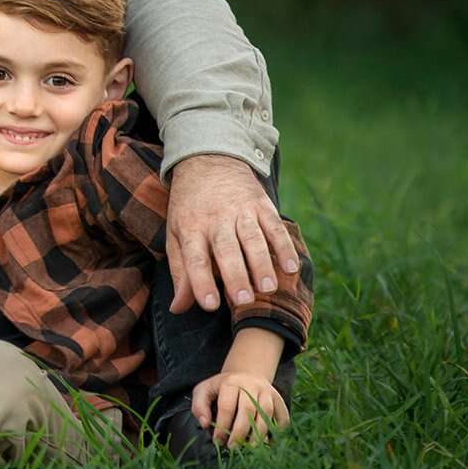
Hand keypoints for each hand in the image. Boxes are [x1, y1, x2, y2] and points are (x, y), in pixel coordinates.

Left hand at [165, 154, 297, 313]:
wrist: (207, 160)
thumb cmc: (190, 207)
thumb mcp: (176, 234)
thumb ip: (181, 271)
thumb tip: (178, 309)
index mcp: (190, 228)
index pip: (194, 258)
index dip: (201, 281)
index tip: (209, 305)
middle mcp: (215, 219)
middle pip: (226, 249)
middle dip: (235, 275)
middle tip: (244, 300)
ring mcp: (240, 210)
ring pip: (252, 239)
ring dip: (261, 263)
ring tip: (269, 288)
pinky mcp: (260, 204)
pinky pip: (274, 226)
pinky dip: (283, 246)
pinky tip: (291, 267)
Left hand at [191, 370, 289, 447]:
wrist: (247, 375)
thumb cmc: (223, 388)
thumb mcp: (205, 390)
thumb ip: (199, 405)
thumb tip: (205, 424)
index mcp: (231, 382)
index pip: (227, 406)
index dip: (222, 425)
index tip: (218, 441)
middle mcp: (251, 385)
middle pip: (248, 410)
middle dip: (239, 432)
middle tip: (232, 447)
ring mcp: (267, 392)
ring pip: (266, 414)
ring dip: (259, 433)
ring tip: (249, 447)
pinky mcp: (279, 400)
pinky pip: (282, 417)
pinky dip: (278, 430)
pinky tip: (268, 442)